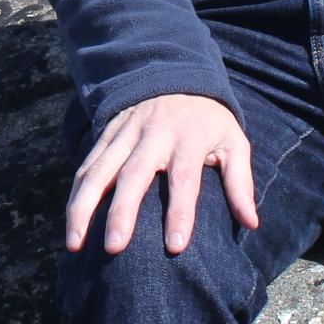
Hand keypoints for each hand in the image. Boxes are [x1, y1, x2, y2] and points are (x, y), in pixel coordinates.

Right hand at [64, 93, 259, 256]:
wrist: (174, 74)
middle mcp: (153, 135)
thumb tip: (251, 223)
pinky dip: (76, 193)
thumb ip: (241, 183)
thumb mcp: (234, 142)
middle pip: (133, 177)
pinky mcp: (106, 134)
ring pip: (99, 171)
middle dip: (121, 213)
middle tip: (114, 248)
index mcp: (188, 139)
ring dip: (83, 207)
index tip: (175, 246)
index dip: (180, 213)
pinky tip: (71, 222)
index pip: (184, 180)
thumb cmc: (208, 120)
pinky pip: (87, 165)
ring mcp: (125, 134)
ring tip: (74, 243)